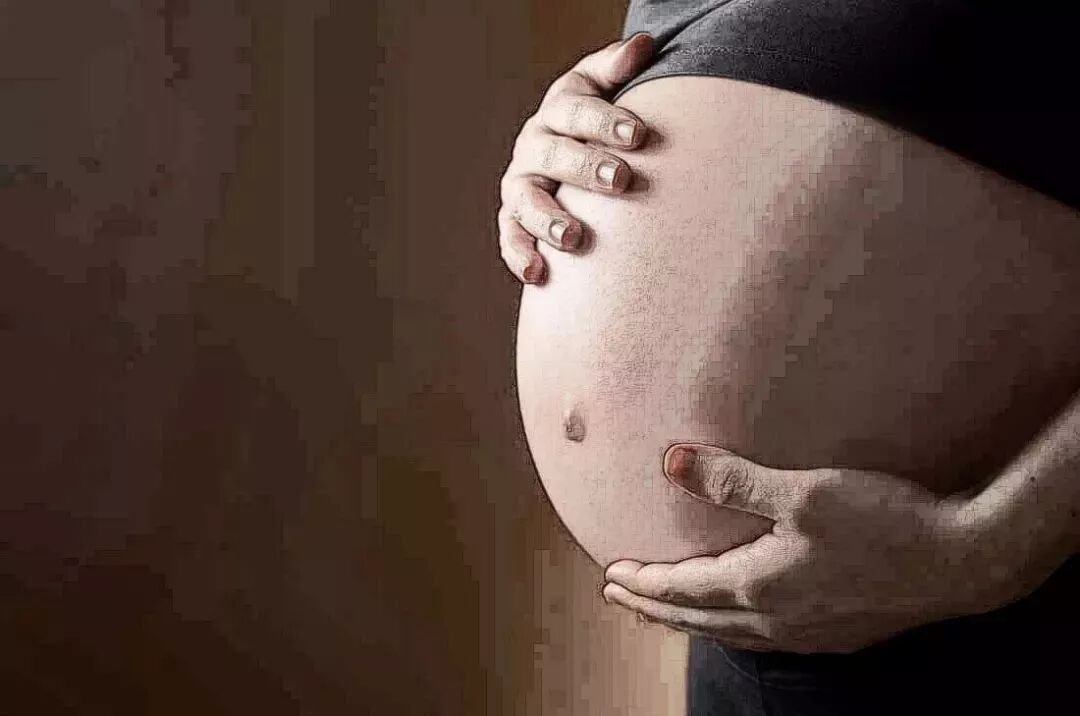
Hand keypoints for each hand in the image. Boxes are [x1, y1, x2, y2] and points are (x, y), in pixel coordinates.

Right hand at [496, 32, 654, 283]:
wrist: (569, 159)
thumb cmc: (596, 123)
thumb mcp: (602, 89)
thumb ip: (617, 69)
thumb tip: (643, 46)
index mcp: (557, 112)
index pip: (575, 110)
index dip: (605, 120)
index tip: (639, 133)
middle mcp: (533, 147)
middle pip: (553, 154)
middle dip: (585, 167)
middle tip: (621, 179)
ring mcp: (520, 185)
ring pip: (526, 201)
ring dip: (548, 219)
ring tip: (574, 238)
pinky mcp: (513, 220)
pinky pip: (511, 238)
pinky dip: (520, 255)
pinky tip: (538, 274)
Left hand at [601, 443, 1020, 653]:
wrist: (963, 560)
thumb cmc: (883, 520)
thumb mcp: (801, 492)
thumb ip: (733, 480)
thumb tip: (671, 460)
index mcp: (759, 585)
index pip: (682, 590)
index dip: (644, 583)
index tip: (611, 576)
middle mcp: (776, 619)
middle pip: (697, 619)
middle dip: (654, 607)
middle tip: (619, 598)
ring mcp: (807, 632)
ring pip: (728, 633)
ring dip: (689, 621)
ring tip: (665, 614)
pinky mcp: (836, 632)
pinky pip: (762, 638)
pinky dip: (730, 629)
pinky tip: (738, 622)